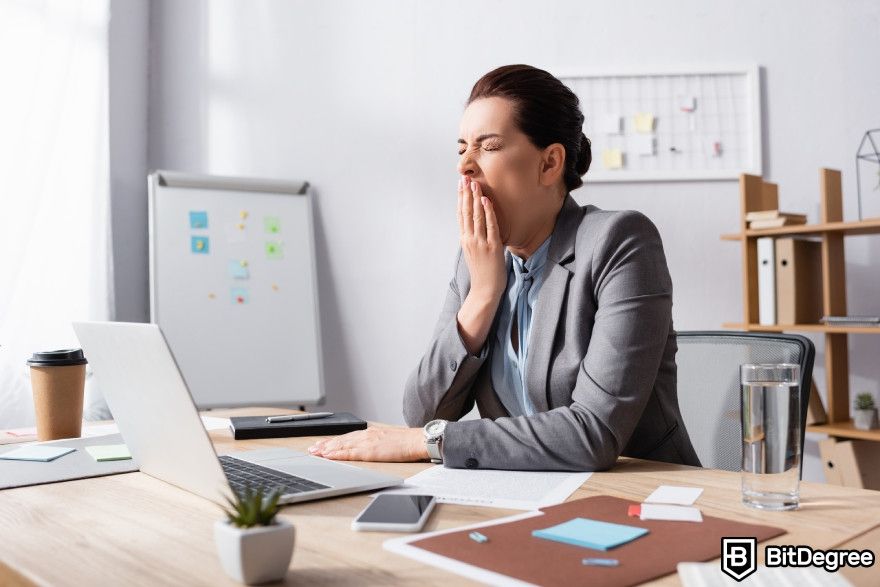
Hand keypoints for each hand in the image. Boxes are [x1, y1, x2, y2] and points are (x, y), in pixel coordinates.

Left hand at [308, 427, 427, 461]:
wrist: (418, 440)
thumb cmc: (408, 442)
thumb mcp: (389, 439)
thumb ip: (378, 442)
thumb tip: (373, 448)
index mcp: (371, 433)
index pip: (348, 437)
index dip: (334, 441)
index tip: (323, 444)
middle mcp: (366, 435)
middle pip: (341, 440)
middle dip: (326, 444)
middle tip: (312, 449)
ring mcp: (367, 441)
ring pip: (342, 445)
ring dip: (327, 449)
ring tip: (315, 452)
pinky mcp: (370, 450)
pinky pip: (350, 452)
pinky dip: (337, 453)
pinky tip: (328, 456)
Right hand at [458, 176, 505, 302]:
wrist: (485, 290)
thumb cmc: (482, 273)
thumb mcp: (474, 253)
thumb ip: (473, 239)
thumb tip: (476, 226)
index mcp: (465, 240)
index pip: (461, 214)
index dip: (460, 198)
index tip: (460, 184)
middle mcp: (470, 239)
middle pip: (466, 212)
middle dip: (465, 193)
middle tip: (464, 177)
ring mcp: (480, 242)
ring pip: (476, 216)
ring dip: (475, 198)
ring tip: (475, 183)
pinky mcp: (492, 247)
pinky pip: (490, 225)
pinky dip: (488, 212)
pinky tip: (486, 200)